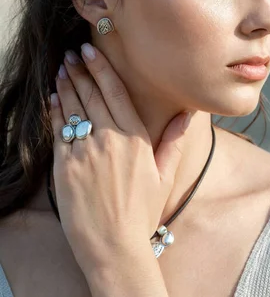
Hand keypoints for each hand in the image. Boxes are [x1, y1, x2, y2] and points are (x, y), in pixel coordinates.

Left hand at [50, 43, 191, 274]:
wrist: (114, 246)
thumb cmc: (142, 213)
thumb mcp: (164, 176)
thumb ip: (173, 141)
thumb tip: (189, 114)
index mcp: (134, 138)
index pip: (115, 92)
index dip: (101, 68)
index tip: (90, 50)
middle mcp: (109, 139)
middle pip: (91, 94)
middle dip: (79, 71)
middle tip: (71, 54)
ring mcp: (84, 152)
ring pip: (72, 108)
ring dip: (65, 85)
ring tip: (60, 70)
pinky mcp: (64, 167)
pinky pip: (58, 131)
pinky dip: (55, 111)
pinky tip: (53, 98)